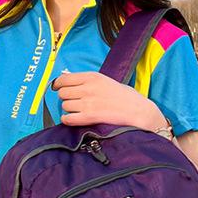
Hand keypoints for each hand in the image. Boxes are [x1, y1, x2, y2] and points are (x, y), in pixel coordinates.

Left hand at [51, 71, 165, 129]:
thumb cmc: (125, 97)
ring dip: (69, 109)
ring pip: (65, 106)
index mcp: (92, 77)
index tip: (59, 88)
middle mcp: (88, 88)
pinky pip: (68, 118)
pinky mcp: (90, 117)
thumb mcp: (106, 81)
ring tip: (78, 111)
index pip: (64, 79)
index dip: (58, 85)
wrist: (139, 111)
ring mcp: (88, 103)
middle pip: (62, 93)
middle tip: (73, 102)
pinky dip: (67, 120)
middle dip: (66, 98)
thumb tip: (68, 81)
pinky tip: (73, 119)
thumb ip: (89, 81)